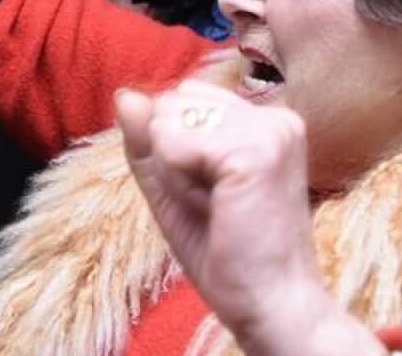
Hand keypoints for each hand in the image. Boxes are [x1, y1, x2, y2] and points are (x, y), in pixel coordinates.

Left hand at [116, 81, 384, 355]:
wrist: (271, 306)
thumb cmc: (228, 254)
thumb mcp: (174, 188)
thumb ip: (149, 142)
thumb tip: (126, 94)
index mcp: (266, 121)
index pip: (181, 100)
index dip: (177, 151)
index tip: (217, 195)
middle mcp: (275, 117)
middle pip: (171, 105)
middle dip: (173, 158)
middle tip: (217, 205)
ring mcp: (270, 130)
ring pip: (168, 123)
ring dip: (175, 175)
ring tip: (219, 208)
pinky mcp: (255, 151)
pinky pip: (172, 146)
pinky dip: (178, 186)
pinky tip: (217, 210)